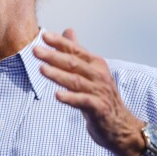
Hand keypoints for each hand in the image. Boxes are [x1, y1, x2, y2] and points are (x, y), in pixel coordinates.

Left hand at [33, 29, 144, 155]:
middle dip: (53, 56)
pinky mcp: (99, 108)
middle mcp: (98, 75)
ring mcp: (99, 91)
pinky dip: (70, 98)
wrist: (121, 125)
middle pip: (73, 63)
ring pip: (75, 81)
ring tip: (42, 69)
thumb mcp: (90, 71)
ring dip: (58, 75)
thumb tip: (68, 30)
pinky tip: (57, 95)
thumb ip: (77, 52)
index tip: (44, 36)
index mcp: (96, 63)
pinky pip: (83, 101)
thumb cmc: (101, 96)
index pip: (75, 50)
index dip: (60, 42)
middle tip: (36, 51)